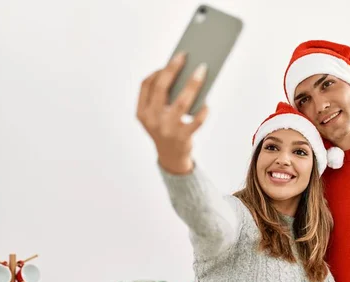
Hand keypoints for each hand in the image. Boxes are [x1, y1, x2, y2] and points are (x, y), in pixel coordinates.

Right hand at [136, 52, 208, 174]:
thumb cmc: (166, 128)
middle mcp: (152, 120)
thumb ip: (161, 97)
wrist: (171, 157)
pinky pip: (195, 121)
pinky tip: (207, 103)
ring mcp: (167, 129)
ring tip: (201, 71)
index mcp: (142, 112)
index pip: (146, 85)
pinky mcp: (182, 138)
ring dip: (192, 85)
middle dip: (173, 70)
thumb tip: (182, 71)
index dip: (158, 70)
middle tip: (184, 56)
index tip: (172, 59)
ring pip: (181, 102)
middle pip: (162, 89)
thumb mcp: (156, 115)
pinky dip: (202, 111)